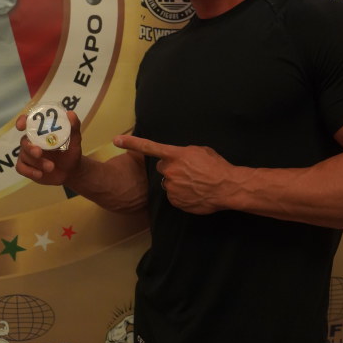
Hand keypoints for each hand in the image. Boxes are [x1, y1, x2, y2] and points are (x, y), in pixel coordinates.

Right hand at [16, 111, 82, 185]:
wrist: (72, 171)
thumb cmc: (71, 151)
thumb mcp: (75, 139)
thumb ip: (74, 126)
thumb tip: (70, 113)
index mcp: (41, 131)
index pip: (27, 122)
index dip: (22, 121)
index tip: (21, 126)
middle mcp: (32, 141)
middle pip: (24, 141)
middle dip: (30, 147)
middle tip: (39, 152)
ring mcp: (27, 154)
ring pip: (25, 156)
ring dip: (37, 162)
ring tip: (51, 167)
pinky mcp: (27, 167)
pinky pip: (21, 168)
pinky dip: (30, 172)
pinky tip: (40, 174)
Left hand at [113, 134, 237, 213]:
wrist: (226, 187)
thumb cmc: (217, 167)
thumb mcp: (200, 151)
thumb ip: (184, 153)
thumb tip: (179, 158)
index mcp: (175, 155)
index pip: (149, 147)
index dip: (131, 143)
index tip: (116, 140)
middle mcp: (170, 171)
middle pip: (162, 168)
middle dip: (171, 169)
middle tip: (188, 172)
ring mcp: (172, 187)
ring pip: (168, 183)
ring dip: (177, 183)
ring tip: (195, 184)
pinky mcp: (175, 201)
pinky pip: (174, 197)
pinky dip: (182, 195)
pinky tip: (194, 193)